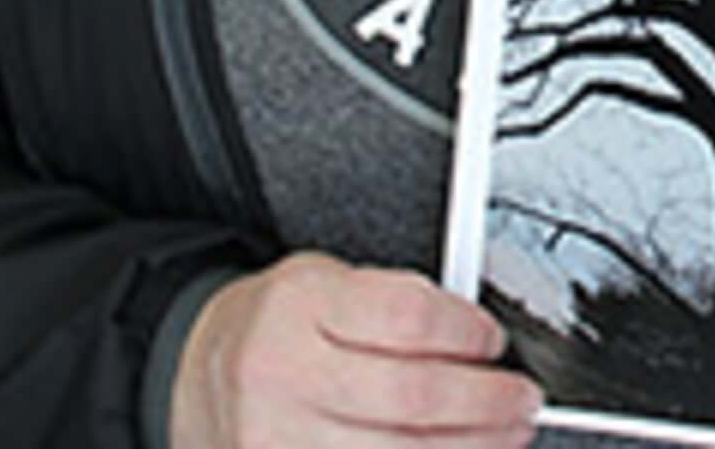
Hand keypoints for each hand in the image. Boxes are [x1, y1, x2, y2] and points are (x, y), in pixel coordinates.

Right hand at [170, 252, 543, 446]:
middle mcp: (283, 373)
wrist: (193, 369)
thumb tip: (480, 340)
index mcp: (301, 304)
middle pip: (412, 398)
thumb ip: (399, 303)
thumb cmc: (277, 325)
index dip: (467, 333)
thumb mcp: (327, 282)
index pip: (408, 318)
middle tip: (521, 402)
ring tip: (501, 436)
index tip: (493, 342)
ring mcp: (275, 438)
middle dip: (487, 404)